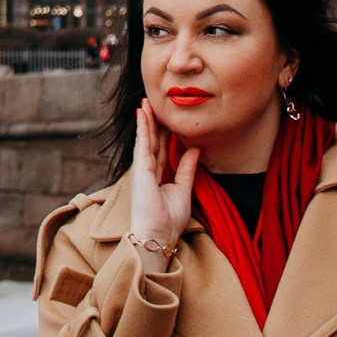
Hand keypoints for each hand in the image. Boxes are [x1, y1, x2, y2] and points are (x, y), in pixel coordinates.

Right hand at [129, 100, 197, 262]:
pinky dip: (142, 127)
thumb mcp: (184, 189)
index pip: (161, 149)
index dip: (164, 133)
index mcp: (158, 176)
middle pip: (152, 141)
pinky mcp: (140, 169)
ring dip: (146, 119)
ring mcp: (142, 169)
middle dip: (153, 122)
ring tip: (146, 102)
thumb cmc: (168, 220)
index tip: (168, 118)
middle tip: (155, 103)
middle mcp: (148, 170)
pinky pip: (142, 143)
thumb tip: (197, 148)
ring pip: (145, 138)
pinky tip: (142, 113)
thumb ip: (187, 168)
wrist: (158, 235)